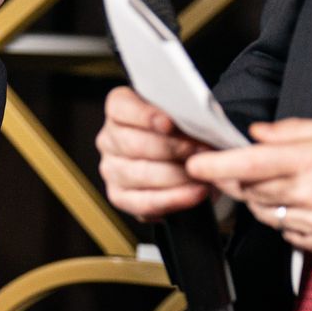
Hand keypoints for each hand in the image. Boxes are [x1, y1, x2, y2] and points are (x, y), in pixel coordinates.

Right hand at [96, 87, 210, 220]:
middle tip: (202, 151)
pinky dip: (175, 198)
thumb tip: (197, 121)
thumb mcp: (182, 115)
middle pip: (134, 144)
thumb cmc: (183, 132)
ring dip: (178, 175)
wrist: (185, 163)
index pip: (121, 108)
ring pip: (141, 174)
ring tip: (202, 172)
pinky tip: (196, 192)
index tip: (169, 124)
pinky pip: (145, 202)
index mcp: (118, 108)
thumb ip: (182, 114)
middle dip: (173, 148)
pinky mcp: (119, 197)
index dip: (146, 116)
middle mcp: (109, 138)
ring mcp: (111, 169)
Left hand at [184, 119, 311, 254]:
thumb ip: (292, 131)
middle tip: (238, 167)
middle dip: (237, 180)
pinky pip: (287, 234)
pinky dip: (284, 219)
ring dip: (260, 199)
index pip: (247, 164)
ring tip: (281, 182)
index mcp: (308, 162)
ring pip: (264, 214)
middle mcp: (306, 195)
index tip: (195, 163)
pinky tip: (301, 204)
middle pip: (249, 192)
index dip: (215, 165)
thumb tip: (258, 133)